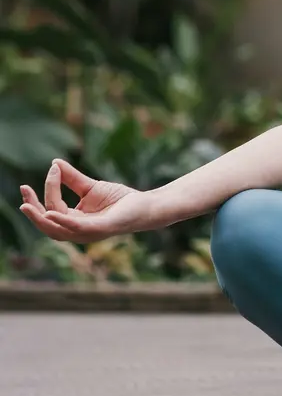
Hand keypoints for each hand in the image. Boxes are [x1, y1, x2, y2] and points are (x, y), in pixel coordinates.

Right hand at [18, 159, 154, 243]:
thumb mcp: (91, 187)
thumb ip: (72, 178)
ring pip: (56, 229)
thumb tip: (54, 163)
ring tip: (26, 204)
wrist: (146, 205)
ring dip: (39, 217)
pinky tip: (51, 214)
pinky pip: (77, 228)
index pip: (52, 208)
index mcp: (73, 221)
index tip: (53, 167)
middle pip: (47, 223)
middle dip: (33, 208)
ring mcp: (88, 232)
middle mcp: (77, 230)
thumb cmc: (119, 200)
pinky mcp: (101, 229)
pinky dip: (63, 222)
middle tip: (23, 191)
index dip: (48, 189)